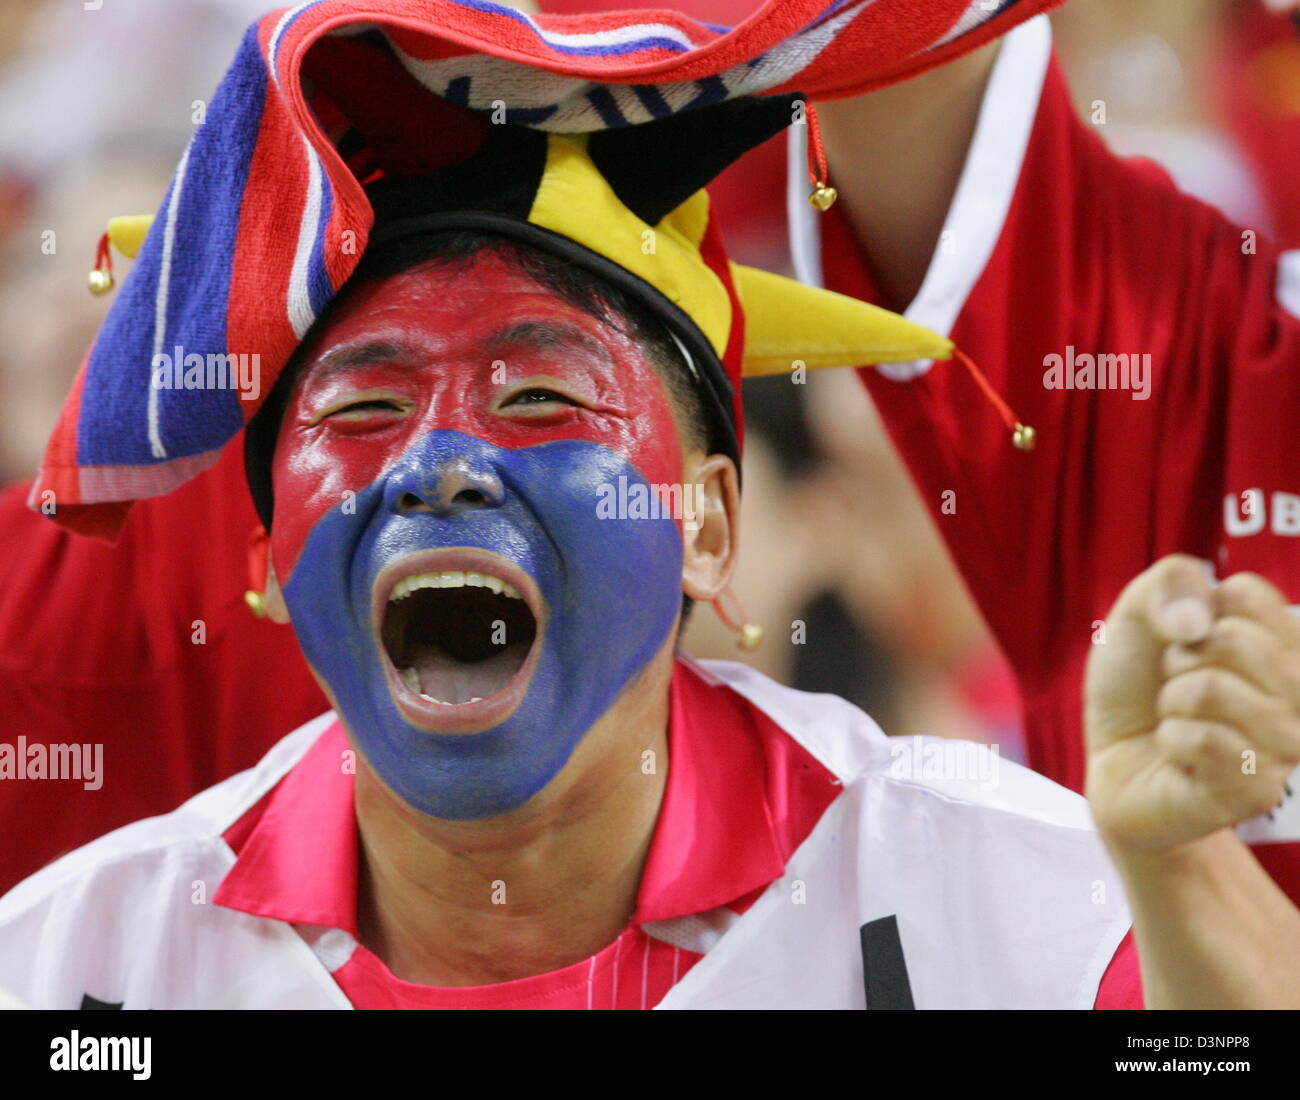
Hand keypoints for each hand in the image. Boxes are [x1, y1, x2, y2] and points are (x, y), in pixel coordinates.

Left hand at [1085, 554, 1299, 853]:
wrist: (1110, 759)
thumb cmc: (1137, 685)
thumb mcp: (1139, 614)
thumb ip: (1172, 583)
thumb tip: (1197, 624)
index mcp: (1285, 644)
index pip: (1248, 594)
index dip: (1193, 612)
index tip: (1185, 641)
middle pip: (1232, 640)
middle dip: (1177, 660)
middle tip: (1174, 686)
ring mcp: (1285, 746)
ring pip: (1213, 690)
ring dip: (1172, 702)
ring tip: (1177, 720)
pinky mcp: (1258, 791)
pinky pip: (1204, 740)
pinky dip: (1170, 739)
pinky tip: (1178, 754)